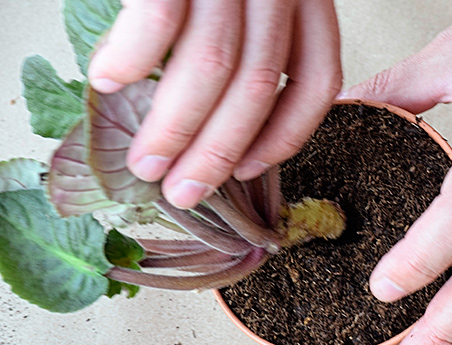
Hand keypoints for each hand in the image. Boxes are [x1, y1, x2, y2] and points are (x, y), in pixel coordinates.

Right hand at [88, 0, 341, 208]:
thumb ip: (245, 44)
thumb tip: (208, 121)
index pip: (315, 82)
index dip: (286, 137)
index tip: (250, 171)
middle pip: (259, 87)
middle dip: (217, 153)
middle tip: (183, 191)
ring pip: (214, 68)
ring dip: (175, 129)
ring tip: (145, 163)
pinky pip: (161, 19)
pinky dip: (133, 58)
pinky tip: (110, 81)